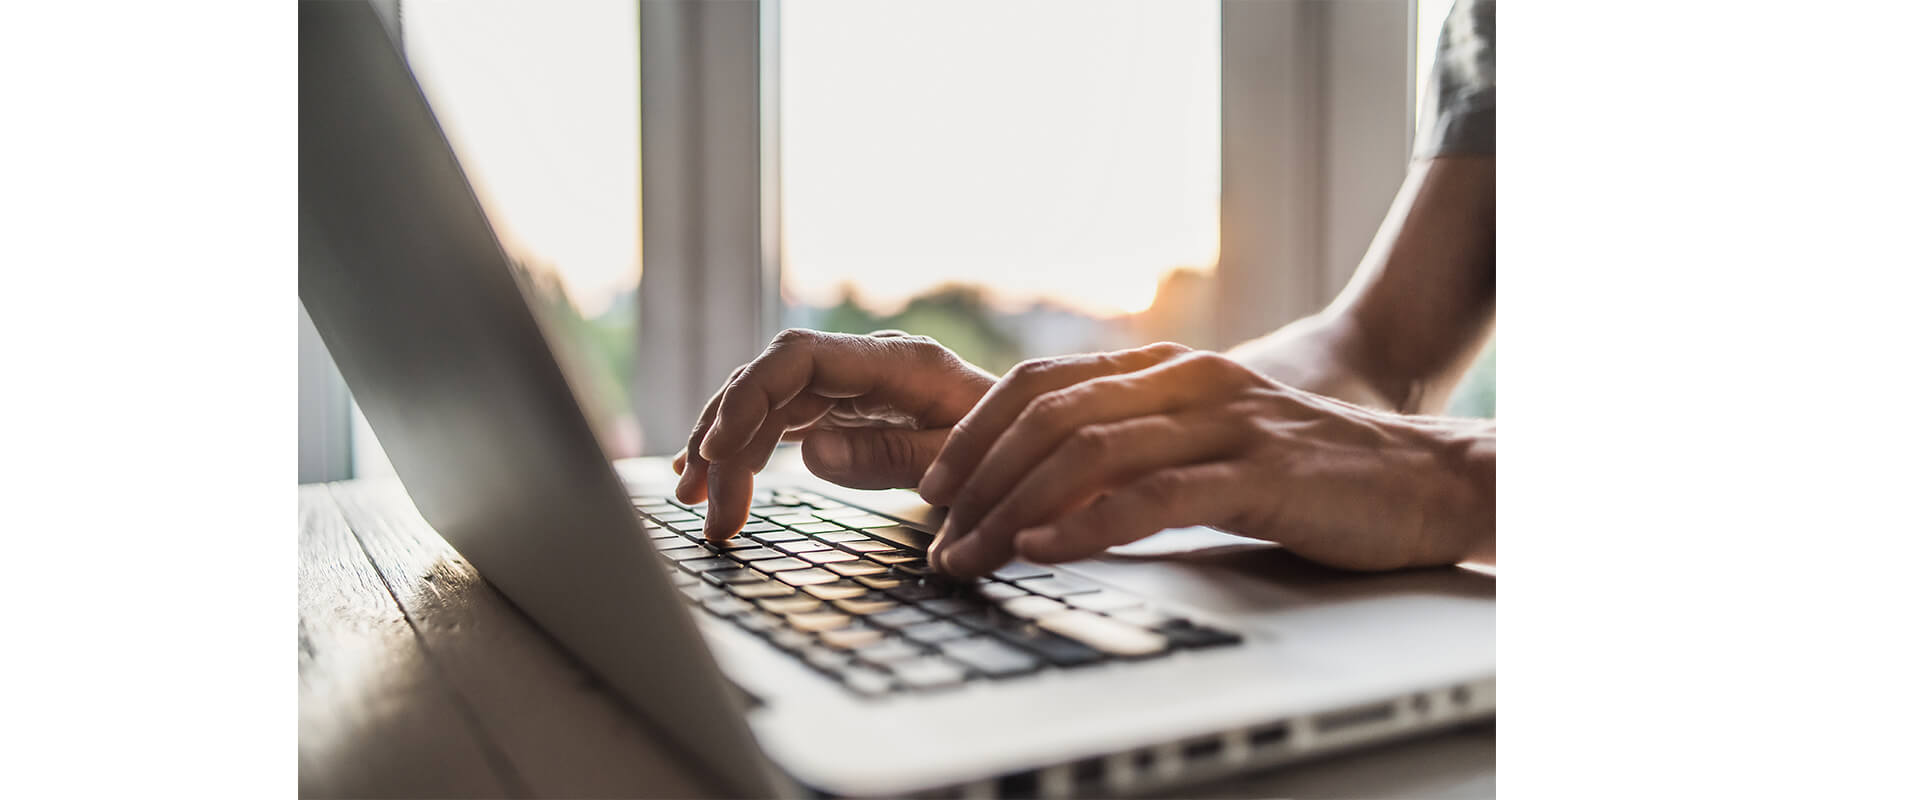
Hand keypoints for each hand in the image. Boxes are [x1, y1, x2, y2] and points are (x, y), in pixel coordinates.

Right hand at [673, 329, 994, 540]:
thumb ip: (892, 455)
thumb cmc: (1013, 451)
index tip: (717, 451)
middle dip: (726, 438)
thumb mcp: (962, 461)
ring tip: (697, 504)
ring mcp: (852, 384)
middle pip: (770, 382)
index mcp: (897, 362)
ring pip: (766, 402)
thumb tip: (811, 452)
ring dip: (726, 448)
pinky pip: (782, 420)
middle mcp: (866, 364)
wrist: (1041, 446)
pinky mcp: (845, 408)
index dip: (748, 398)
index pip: (798, 359)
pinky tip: (717, 479)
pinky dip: (747, 450)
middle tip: (705, 508)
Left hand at [917, 345, 1494, 576]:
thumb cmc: (1311, 472)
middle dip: (977, 478)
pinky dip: (1087, 525)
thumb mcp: (1210, 444)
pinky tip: (1045, 551)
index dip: (974, 433)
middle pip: (1047, 414)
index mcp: (1167, 369)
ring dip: (1013, 509)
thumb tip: (1046, 491)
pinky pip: (1153, 495)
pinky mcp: (1259, 472)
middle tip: (938, 535)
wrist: (1426, 478)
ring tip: (972, 554)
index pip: (1041, 385)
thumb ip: (1138, 450)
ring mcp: (1224, 422)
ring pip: (1087, 453)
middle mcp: (1187, 381)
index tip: (933, 488)